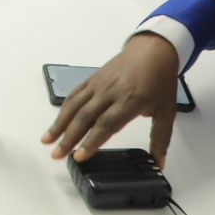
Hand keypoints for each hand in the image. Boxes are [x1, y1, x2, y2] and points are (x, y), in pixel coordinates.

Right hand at [43, 32, 181, 165]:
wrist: (153, 50)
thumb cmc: (160, 80)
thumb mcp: (167, 111)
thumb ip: (161, 139)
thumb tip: (159, 164)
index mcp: (130, 101)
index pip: (106, 124)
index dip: (91, 141)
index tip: (79, 156)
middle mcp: (110, 92)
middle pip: (84, 117)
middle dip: (68, 138)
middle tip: (56, 155)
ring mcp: (98, 84)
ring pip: (74, 105)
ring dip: (59, 124)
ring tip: (47, 141)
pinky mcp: (92, 79)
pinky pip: (74, 95)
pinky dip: (63, 109)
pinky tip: (57, 122)